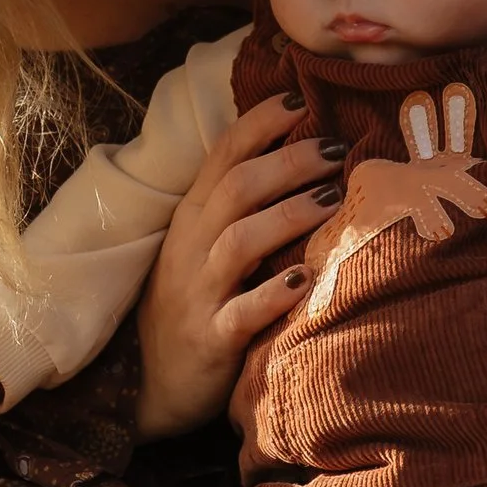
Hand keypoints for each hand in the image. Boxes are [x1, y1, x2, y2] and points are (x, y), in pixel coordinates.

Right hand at [135, 91, 344, 439]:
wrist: (151, 387)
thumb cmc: (193, 307)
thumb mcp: (204, 249)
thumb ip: (241, 208)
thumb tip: (301, 159)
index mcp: (191, 219)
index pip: (222, 155)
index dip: (259, 123)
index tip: (299, 99)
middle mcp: (190, 249)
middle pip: (236, 189)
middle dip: (288, 162)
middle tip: (335, 148)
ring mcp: (197, 295)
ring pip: (239, 241)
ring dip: (288, 216)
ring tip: (333, 200)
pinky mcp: (210, 341)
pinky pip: (241, 314)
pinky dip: (273, 295)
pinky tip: (305, 279)